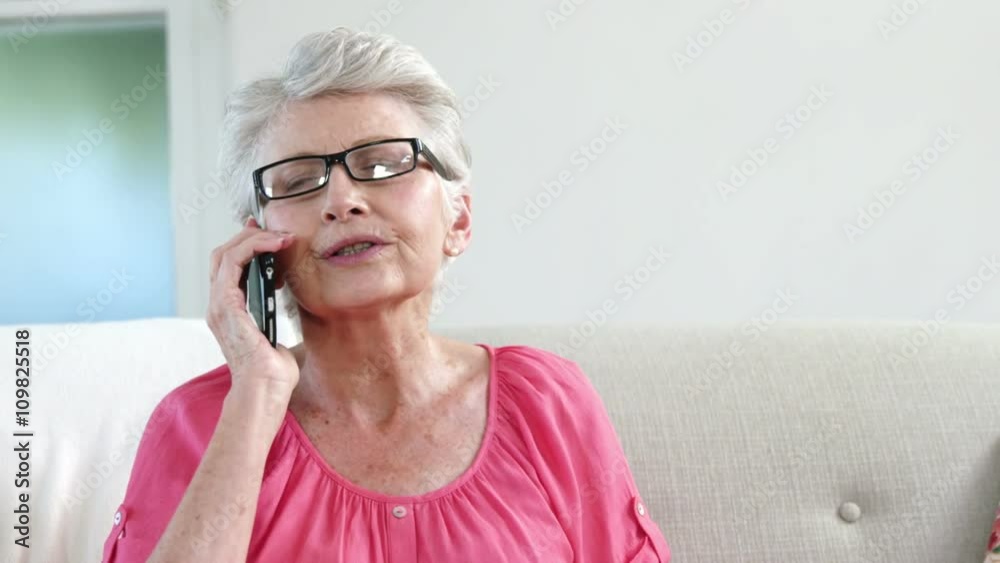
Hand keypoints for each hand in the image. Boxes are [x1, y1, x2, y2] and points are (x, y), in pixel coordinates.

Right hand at [206, 216, 299, 398]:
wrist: (265, 391)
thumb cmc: (273, 373)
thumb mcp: (277, 338)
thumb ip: (276, 322)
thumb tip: (291, 315)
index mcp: (229, 312)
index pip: (228, 267)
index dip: (245, 245)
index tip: (269, 234)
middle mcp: (219, 306)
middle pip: (223, 255)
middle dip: (250, 236)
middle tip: (277, 232)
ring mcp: (219, 305)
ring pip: (226, 253)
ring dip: (253, 238)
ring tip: (280, 237)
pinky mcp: (225, 305)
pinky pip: (233, 263)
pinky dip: (253, 247)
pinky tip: (274, 245)